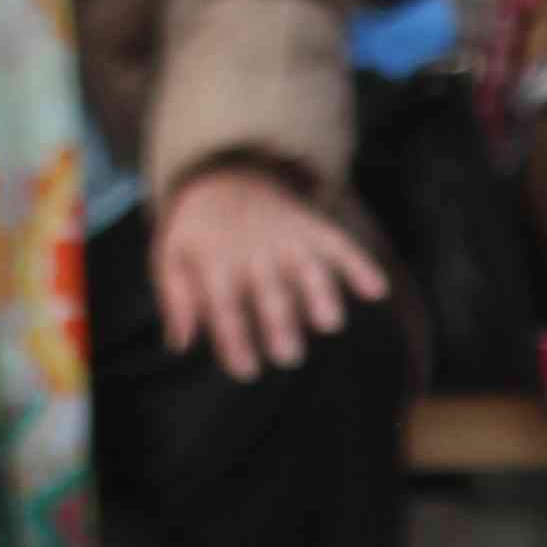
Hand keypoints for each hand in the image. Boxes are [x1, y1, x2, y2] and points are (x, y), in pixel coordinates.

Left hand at [156, 162, 388, 379]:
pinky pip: (338, 244)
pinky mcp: (313, 230)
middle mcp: (254, 249)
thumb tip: (180, 342)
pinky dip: (359, 264)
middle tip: (289, 356)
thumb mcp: (170, 256)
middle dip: (280, 322)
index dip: (234, 337)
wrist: (223, 175)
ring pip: (307, 267)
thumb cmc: (197, 234)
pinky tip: (377, 290)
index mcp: (215, 259)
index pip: (224, 304)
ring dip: (320, 293)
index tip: (246, 370)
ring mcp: (287, 239)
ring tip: (330, 323)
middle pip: (270, 291)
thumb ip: (176, 299)